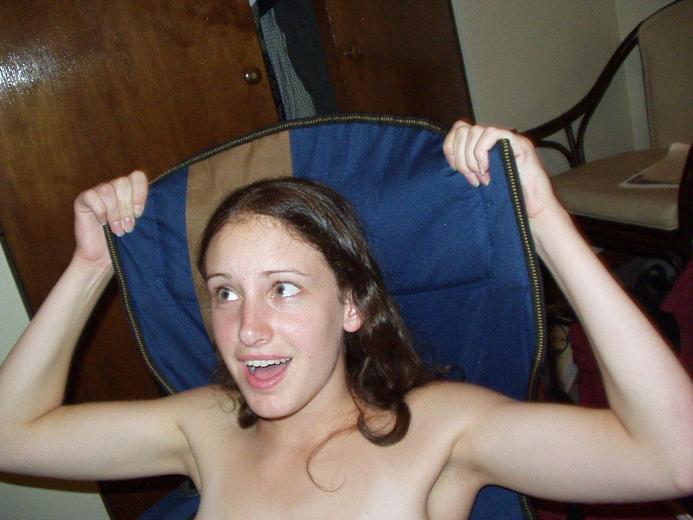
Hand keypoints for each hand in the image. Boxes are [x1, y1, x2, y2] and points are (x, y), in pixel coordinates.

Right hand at [73, 171, 147, 265]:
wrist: (102, 257)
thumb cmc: (123, 242)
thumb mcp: (139, 225)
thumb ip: (144, 210)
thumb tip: (158, 203)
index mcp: (130, 191)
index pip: (137, 177)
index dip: (140, 193)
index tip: (140, 214)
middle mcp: (114, 188)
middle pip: (123, 182)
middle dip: (127, 207)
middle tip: (128, 227)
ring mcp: (98, 192)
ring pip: (107, 190)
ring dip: (114, 212)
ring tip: (118, 230)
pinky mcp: (83, 200)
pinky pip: (91, 196)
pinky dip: (99, 211)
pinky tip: (102, 223)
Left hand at [443, 121, 559, 219]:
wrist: (533, 211)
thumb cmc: (507, 200)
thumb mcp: (479, 181)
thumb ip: (468, 167)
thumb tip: (450, 161)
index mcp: (484, 145)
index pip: (459, 130)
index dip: (450, 147)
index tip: (454, 168)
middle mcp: (495, 139)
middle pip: (463, 129)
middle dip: (460, 156)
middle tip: (470, 177)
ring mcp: (508, 139)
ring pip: (475, 131)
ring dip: (471, 158)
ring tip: (480, 178)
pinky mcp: (519, 143)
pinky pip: (490, 134)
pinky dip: (482, 153)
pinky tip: (486, 171)